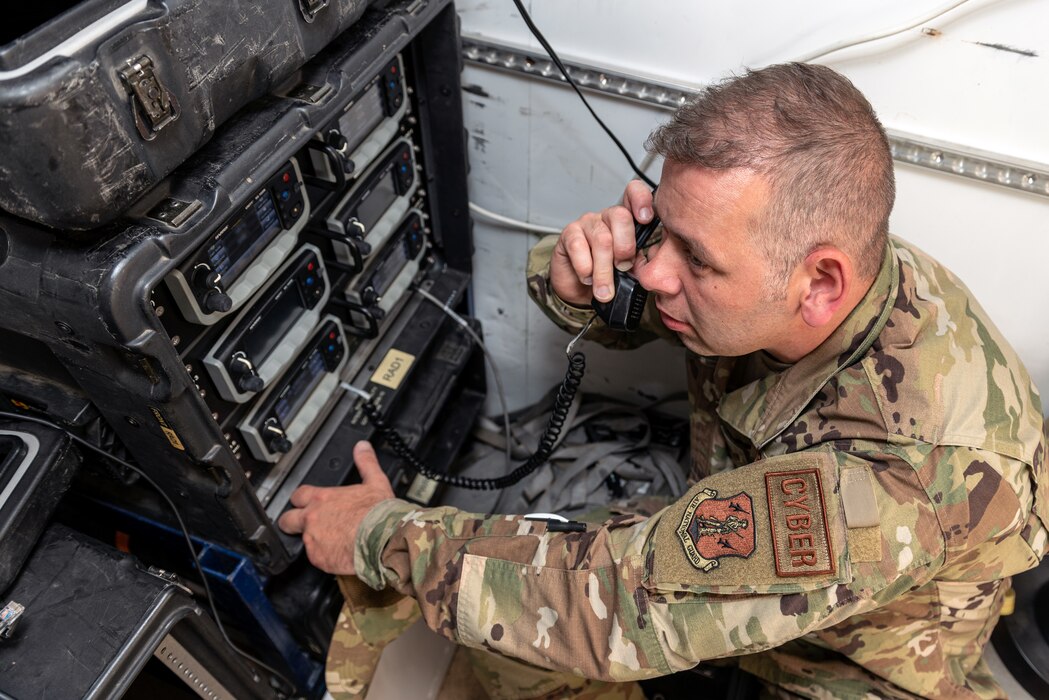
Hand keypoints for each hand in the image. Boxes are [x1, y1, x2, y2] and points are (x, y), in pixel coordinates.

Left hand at [277, 441, 394, 574]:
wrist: (382, 539)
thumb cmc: (378, 513)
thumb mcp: (375, 482)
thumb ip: (365, 463)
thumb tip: (362, 447)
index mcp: (323, 499)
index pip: (298, 495)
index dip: (300, 500)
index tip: (305, 503)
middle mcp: (312, 518)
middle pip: (287, 520)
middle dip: (291, 522)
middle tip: (302, 525)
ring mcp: (313, 539)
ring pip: (303, 541)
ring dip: (314, 541)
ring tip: (331, 542)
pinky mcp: (318, 558)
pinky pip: (316, 558)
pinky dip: (325, 557)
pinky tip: (338, 553)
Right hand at [551, 180, 654, 305]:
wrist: (580, 290)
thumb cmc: (607, 275)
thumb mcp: (629, 270)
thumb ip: (639, 263)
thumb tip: (648, 267)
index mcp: (627, 221)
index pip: (634, 194)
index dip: (641, 200)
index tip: (646, 218)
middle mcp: (607, 217)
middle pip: (621, 216)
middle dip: (625, 247)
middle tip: (623, 268)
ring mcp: (587, 223)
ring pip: (602, 238)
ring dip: (605, 269)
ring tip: (605, 289)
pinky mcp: (568, 234)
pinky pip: (578, 247)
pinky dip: (585, 268)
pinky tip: (587, 278)